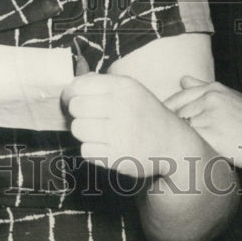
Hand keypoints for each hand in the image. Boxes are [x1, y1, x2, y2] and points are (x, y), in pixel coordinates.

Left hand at [62, 72, 191, 178]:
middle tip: (89, 118)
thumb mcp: (130, 90)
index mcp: (124, 86)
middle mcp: (123, 106)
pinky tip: (106, 146)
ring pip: (77, 128)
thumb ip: (101, 84)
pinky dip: (92, 150)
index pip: (79, 85)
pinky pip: (85, 151)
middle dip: (77, 114)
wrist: (172, 143)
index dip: (69, 94)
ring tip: (99, 133)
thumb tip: (70, 86)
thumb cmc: (144, 114)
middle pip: (76, 107)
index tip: (71, 101)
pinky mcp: (117, 157)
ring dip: (83, 132)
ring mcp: (121, 133)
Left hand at [164, 77, 241, 169]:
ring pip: (181, 127)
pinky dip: (187, 147)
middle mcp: (210, 98)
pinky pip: (190, 140)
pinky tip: (188, 155)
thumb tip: (182, 79)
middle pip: (176, 112)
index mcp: (213, 88)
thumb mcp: (230, 97)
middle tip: (167, 139)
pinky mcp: (211, 134)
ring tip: (178, 149)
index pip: (178, 98)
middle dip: (172, 126)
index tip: (164, 123)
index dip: (168, 112)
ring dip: (179, 138)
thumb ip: (204, 87)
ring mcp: (210, 115)